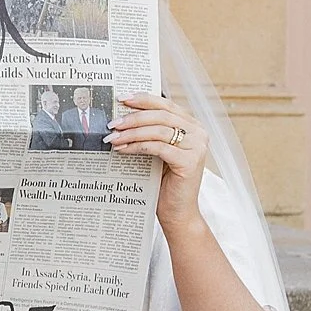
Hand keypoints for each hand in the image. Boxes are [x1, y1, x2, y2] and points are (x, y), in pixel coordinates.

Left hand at [107, 92, 207, 236]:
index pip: (166, 105)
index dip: (144, 99)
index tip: (122, 98)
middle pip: (161, 115)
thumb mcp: (157, 152)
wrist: (177, 213)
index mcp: (192, 126)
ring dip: (132, 132)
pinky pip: (158, 147)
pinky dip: (137, 146)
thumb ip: (149, 133)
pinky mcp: (190, 161)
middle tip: (113, 122)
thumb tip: (122, 116)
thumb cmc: (164, 183)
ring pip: (159, 130)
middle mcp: (198, 133)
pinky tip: (122, 149)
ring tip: (113, 137)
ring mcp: (197, 147)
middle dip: (133, 117)